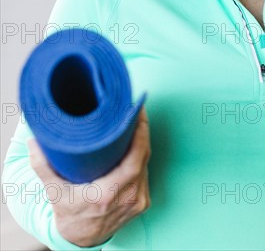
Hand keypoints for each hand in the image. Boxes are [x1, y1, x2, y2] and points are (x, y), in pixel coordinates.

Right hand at [28, 107, 150, 246]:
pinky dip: (141, 158)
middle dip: (141, 132)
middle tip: (134, 111)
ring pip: (146, 164)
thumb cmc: (68, 213)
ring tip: (134, 123)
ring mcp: (138, 201)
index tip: (136, 116)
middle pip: (143, 157)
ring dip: (142, 143)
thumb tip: (34, 142)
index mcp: (109, 195)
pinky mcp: (142, 202)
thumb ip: (43, 167)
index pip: (134, 160)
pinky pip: (145, 173)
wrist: (80, 240)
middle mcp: (128, 198)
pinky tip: (136, 144)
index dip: (140, 136)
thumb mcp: (54, 191)